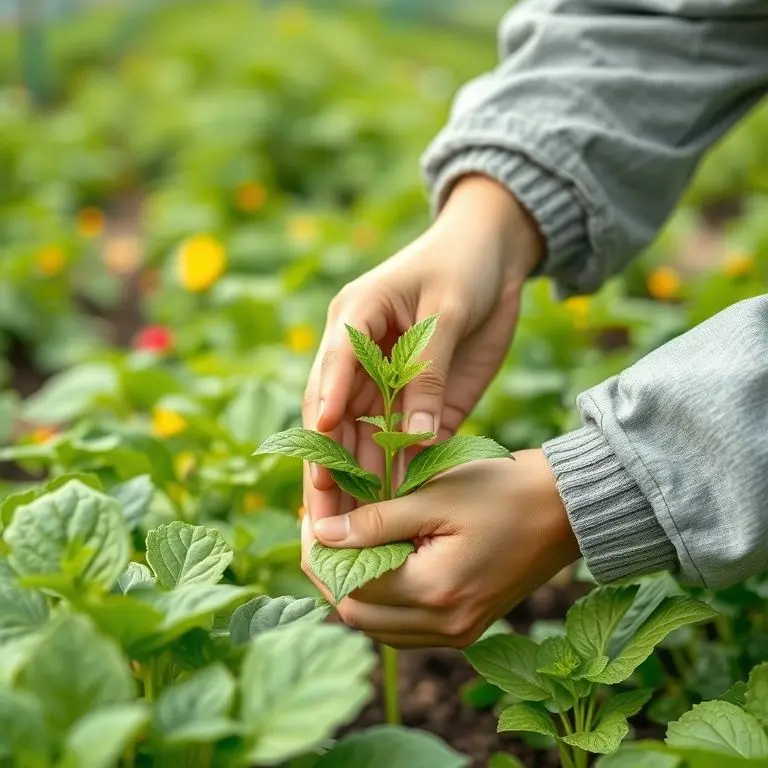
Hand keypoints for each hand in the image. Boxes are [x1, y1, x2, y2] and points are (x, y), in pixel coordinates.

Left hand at [302, 449, 580, 647]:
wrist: (568, 509)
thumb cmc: (505, 491)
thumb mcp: (436, 495)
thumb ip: (376, 520)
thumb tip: (322, 533)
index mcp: (436, 592)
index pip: (351, 587)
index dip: (321, 552)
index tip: (311, 516)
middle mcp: (445, 626)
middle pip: (358, 616)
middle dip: (330, 574)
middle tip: (322, 529)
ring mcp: (457, 633)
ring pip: (378, 626)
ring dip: (354, 589)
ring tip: (344, 543)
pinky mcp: (465, 627)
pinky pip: (405, 627)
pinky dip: (382, 600)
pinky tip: (378, 562)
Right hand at [303, 175, 543, 520]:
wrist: (497, 255)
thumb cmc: (463, 265)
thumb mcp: (447, 311)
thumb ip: (427, 373)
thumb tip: (413, 442)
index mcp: (355, 320)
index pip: (332, 372)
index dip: (326, 415)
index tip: (321, 456)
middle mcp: (360, 359)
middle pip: (336, 419)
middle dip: (328, 468)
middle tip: (323, 519)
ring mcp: (388, 384)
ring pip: (363, 440)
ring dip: (358, 482)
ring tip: (352, 530)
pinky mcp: (419, 402)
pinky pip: (401, 445)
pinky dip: (395, 476)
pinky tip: (391, 512)